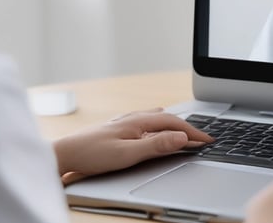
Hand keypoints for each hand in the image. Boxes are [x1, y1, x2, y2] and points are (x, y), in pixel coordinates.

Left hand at [54, 108, 212, 184]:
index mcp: (138, 121)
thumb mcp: (127, 154)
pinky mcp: (118, 128)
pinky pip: (147, 122)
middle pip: (168, 119)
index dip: (193, 132)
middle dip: (187, 128)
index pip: (174, 124)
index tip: (208, 140)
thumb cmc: (92, 154)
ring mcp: (125, 121)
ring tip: (186, 132)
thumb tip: (181, 138)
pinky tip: (156, 130)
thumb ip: (156, 145)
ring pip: (157, 119)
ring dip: (174, 125)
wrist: (64, 153)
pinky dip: (160, 126)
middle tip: (203, 139)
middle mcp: (133, 117)